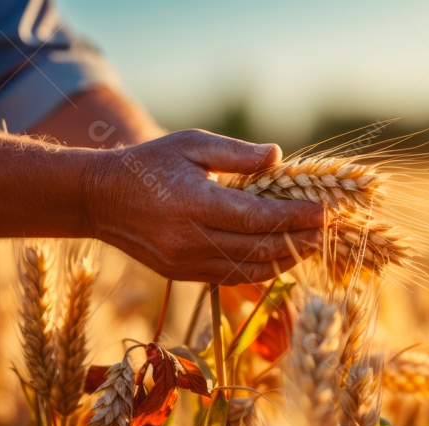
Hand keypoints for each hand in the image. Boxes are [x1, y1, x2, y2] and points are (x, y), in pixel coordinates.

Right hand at [84, 129, 323, 283]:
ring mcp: (185, 262)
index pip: (258, 217)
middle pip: (258, 248)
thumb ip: (236, 153)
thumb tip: (279, 157)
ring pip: (248, 269)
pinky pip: (230, 277)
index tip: (324, 211)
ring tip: (312, 246)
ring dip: (285, 260)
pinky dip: (260, 270)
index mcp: (194, 203)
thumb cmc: (150, 164)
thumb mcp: (191, 144)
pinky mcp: (182, 275)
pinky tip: (280, 257)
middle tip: (327, 231)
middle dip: (299, 240)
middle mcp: (190, 239)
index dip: (295, 217)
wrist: (101, 199)